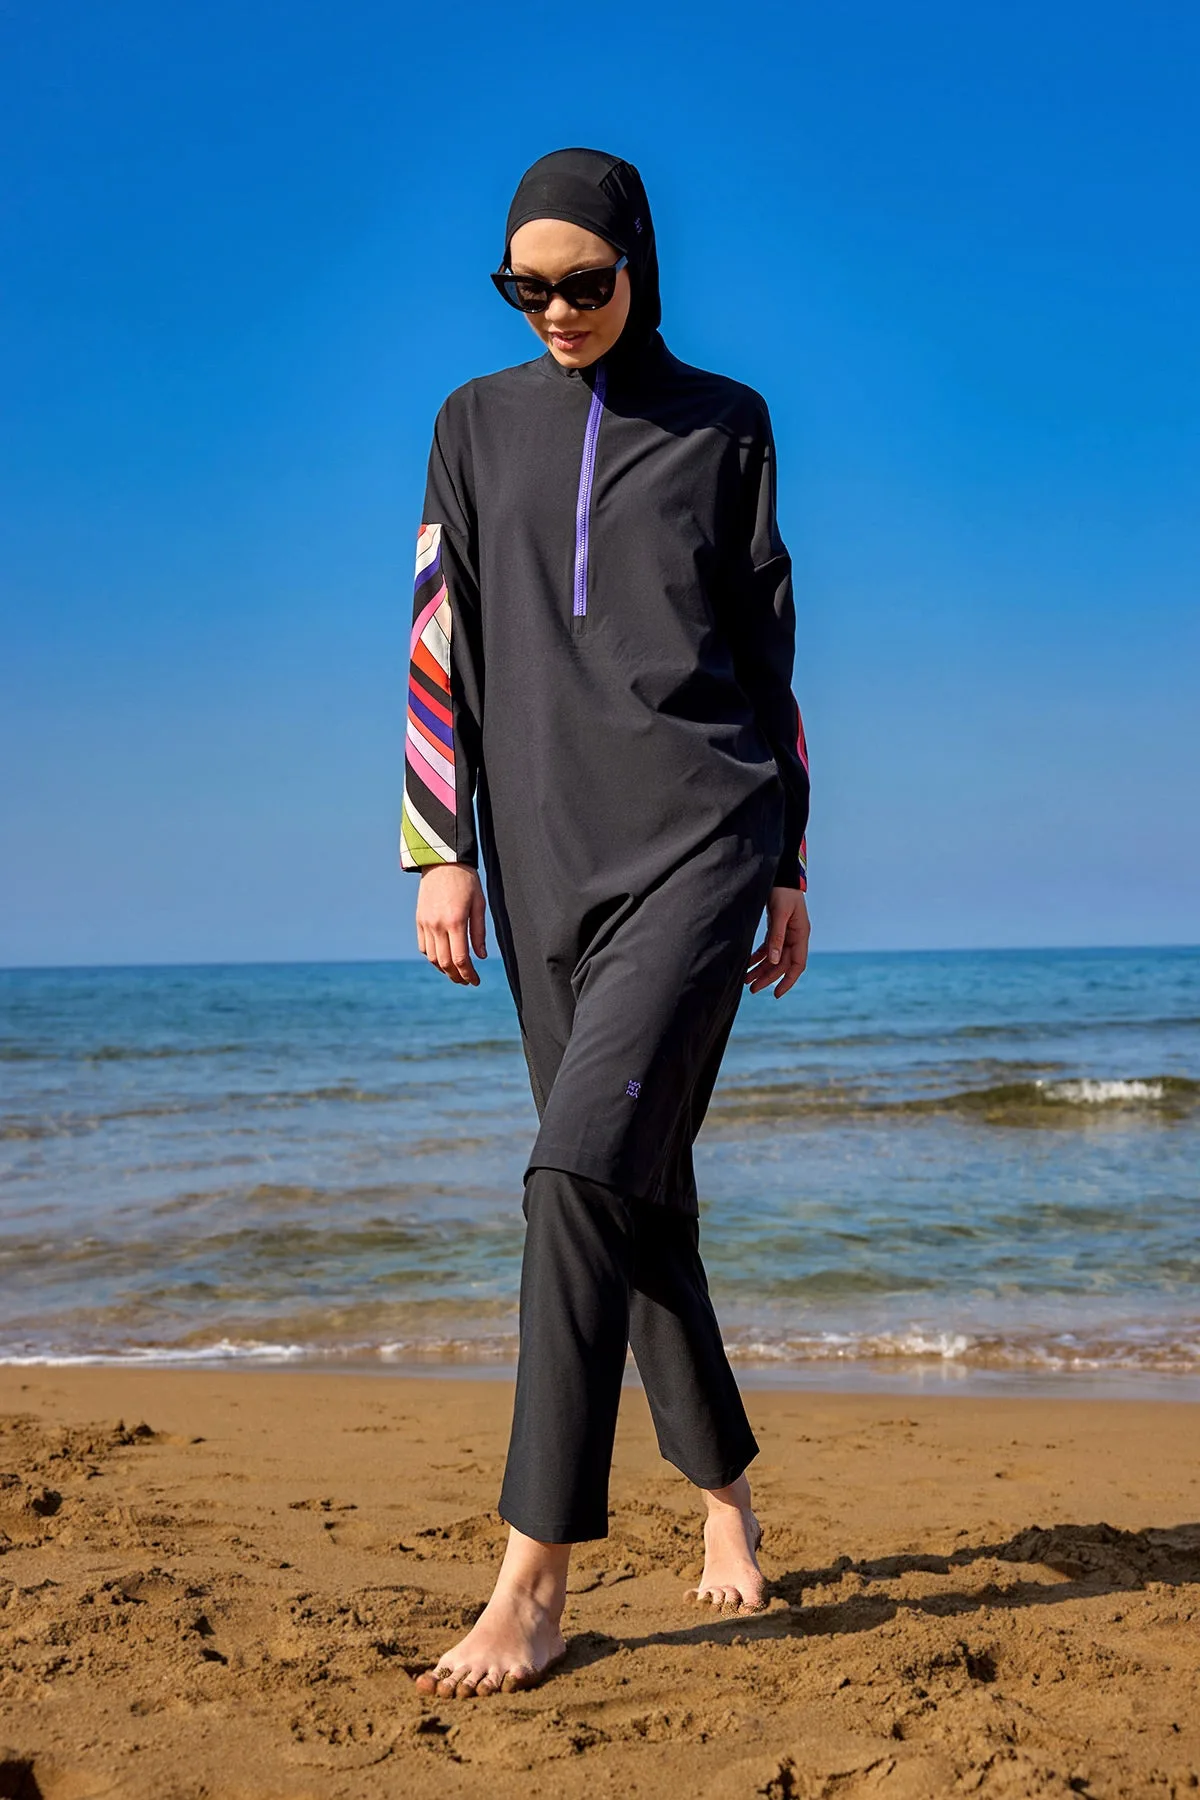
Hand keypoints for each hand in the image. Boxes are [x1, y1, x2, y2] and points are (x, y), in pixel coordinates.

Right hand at [415, 864, 487, 985]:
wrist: (442, 861)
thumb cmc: (466, 880)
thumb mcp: (479, 904)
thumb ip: (479, 932)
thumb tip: (480, 957)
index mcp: (455, 921)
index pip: (461, 959)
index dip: (469, 974)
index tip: (476, 981)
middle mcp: (437, 925)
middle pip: (445, 963)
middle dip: (457, 976)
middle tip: (467, 981)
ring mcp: (426, 923)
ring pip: (432, 958)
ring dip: (444, 970)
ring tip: (456, 973)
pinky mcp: (419, 920)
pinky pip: (423, 946)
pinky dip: (433, 957)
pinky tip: (443, 958)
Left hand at [745, 887, 809, 997]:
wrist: (780, 874)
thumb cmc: (783, 891)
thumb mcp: (780, 913)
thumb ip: (776, 937)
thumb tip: (773, 960)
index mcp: (801, 934)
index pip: (797, 965)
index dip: (787, 980)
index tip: (775, 994)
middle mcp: (794, 937)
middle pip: (782, 964)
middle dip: (768, 978)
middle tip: (752, 990)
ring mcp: (785, 933)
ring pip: (773, 958)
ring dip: (761, 969)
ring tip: (746, 981)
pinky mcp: (776, 929)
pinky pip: (767, 948)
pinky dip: (758, 957)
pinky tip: (747, 964)